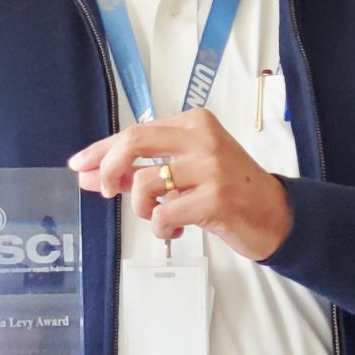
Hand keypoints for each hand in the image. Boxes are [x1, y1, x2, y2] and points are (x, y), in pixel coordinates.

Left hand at [68, 108, 292, 260]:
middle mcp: (202, 138)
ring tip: (158, 217)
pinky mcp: (215, 198)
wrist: (274, 214)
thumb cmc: (228, 190)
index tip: (80, 164)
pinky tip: (174, 231)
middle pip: (134, 142)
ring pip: (145, 184)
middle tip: (106, 190)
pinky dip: (160, 228)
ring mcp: (210, 167)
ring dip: (141, 209)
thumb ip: (141, 170)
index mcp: (194, 123)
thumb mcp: (185, 172)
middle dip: (109, 168)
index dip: (102, 150)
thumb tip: (91, 175)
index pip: (136, 131)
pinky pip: (163, 214)